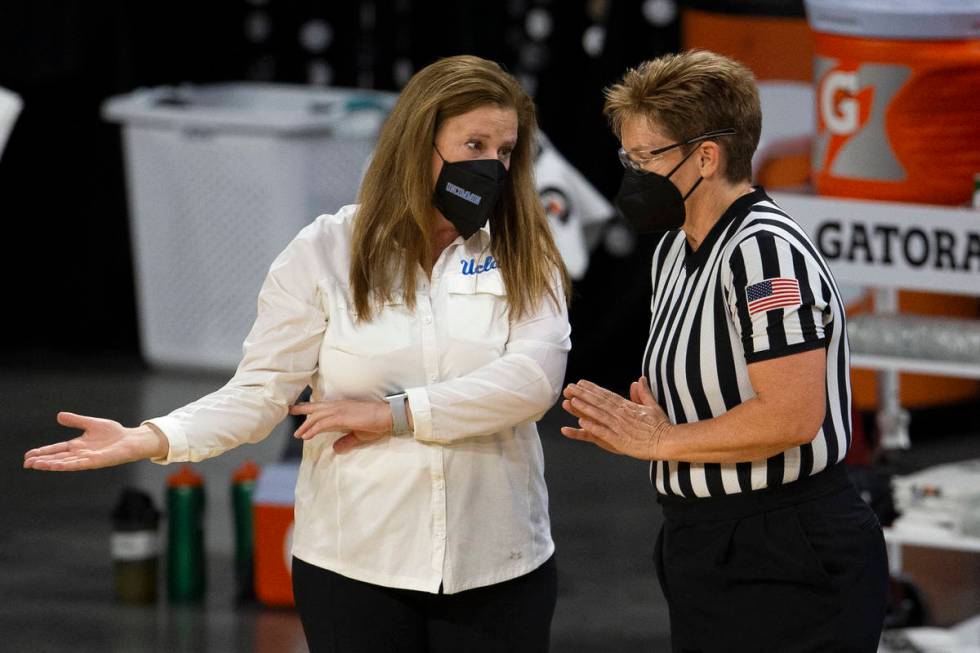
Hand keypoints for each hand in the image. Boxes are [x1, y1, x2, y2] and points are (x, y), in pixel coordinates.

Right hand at [24, 412, 168, 470]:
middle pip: (57, 458)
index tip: (28, 456)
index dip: (43, 452)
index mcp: (78, 445)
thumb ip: (76, 421)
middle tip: (26, 463)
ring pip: (65, 463)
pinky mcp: (96, 461)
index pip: (56, 449)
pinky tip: (56, 465)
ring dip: (51, 464)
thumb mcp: (91, 424)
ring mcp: (87, 458)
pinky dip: (67, 465)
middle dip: (42, 461)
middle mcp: (80, 453)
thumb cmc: (114, 433)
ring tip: (36, 465)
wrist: (131, 440)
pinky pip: (79, 464)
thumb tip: (58, 416)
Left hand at [289, 399, 392, 453]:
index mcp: (342, 407)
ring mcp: (339, 410)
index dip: (309, 408)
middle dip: (301, 410)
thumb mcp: (358, 434)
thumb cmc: (375, 423)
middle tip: (289, 411)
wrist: (386, 416)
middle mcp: (338, 406)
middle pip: (315, 407)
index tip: (299, 410)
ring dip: (305, 425)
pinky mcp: (341, 417)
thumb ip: (346, 441)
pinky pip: (322, 423)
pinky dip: (312, 429)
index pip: (322, 406)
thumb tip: (336, 449)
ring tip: (297, 434)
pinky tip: (306, 436)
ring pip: (316, 416)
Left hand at [559, 377, 670, 460]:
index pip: (606, 395)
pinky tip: (581, 422)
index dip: (593, 389)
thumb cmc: (661, 426)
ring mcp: (620, 427)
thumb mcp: (652, 406)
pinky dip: (592, 427)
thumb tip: (639, 380)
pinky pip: (603, 432)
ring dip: (584, 408)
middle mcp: (621, 415)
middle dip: (583, 394)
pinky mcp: (620, 440)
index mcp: (628, 407)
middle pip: (599, 402)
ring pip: (598, 415)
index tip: (581, 383)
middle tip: (570, 388)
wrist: (668, 441)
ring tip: (571, 400)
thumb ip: (643, 393)